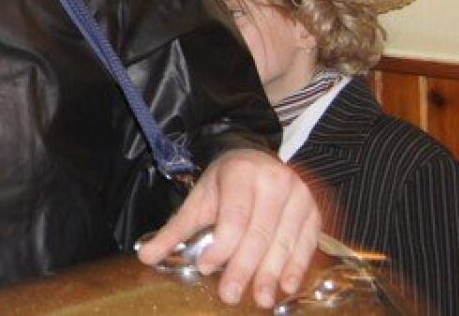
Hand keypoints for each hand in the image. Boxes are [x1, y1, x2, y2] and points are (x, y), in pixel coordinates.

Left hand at [136, 148, 319, 307]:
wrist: (254, 160)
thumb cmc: (224, 183)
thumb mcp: (198, 200)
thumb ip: (175, 230)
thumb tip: (145, 256)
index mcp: (241, 174)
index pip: (233, 216)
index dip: (222, 245)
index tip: (206, 267)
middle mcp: (274, 182)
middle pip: (259, 232)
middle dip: (244, 267)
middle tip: (231, 294)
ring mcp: (298, 196)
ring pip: (284, 241)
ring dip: (272, 274)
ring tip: (261, 299)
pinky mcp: (313, 211)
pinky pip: (307, 243)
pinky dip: (296, 266)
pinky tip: (287, 287)